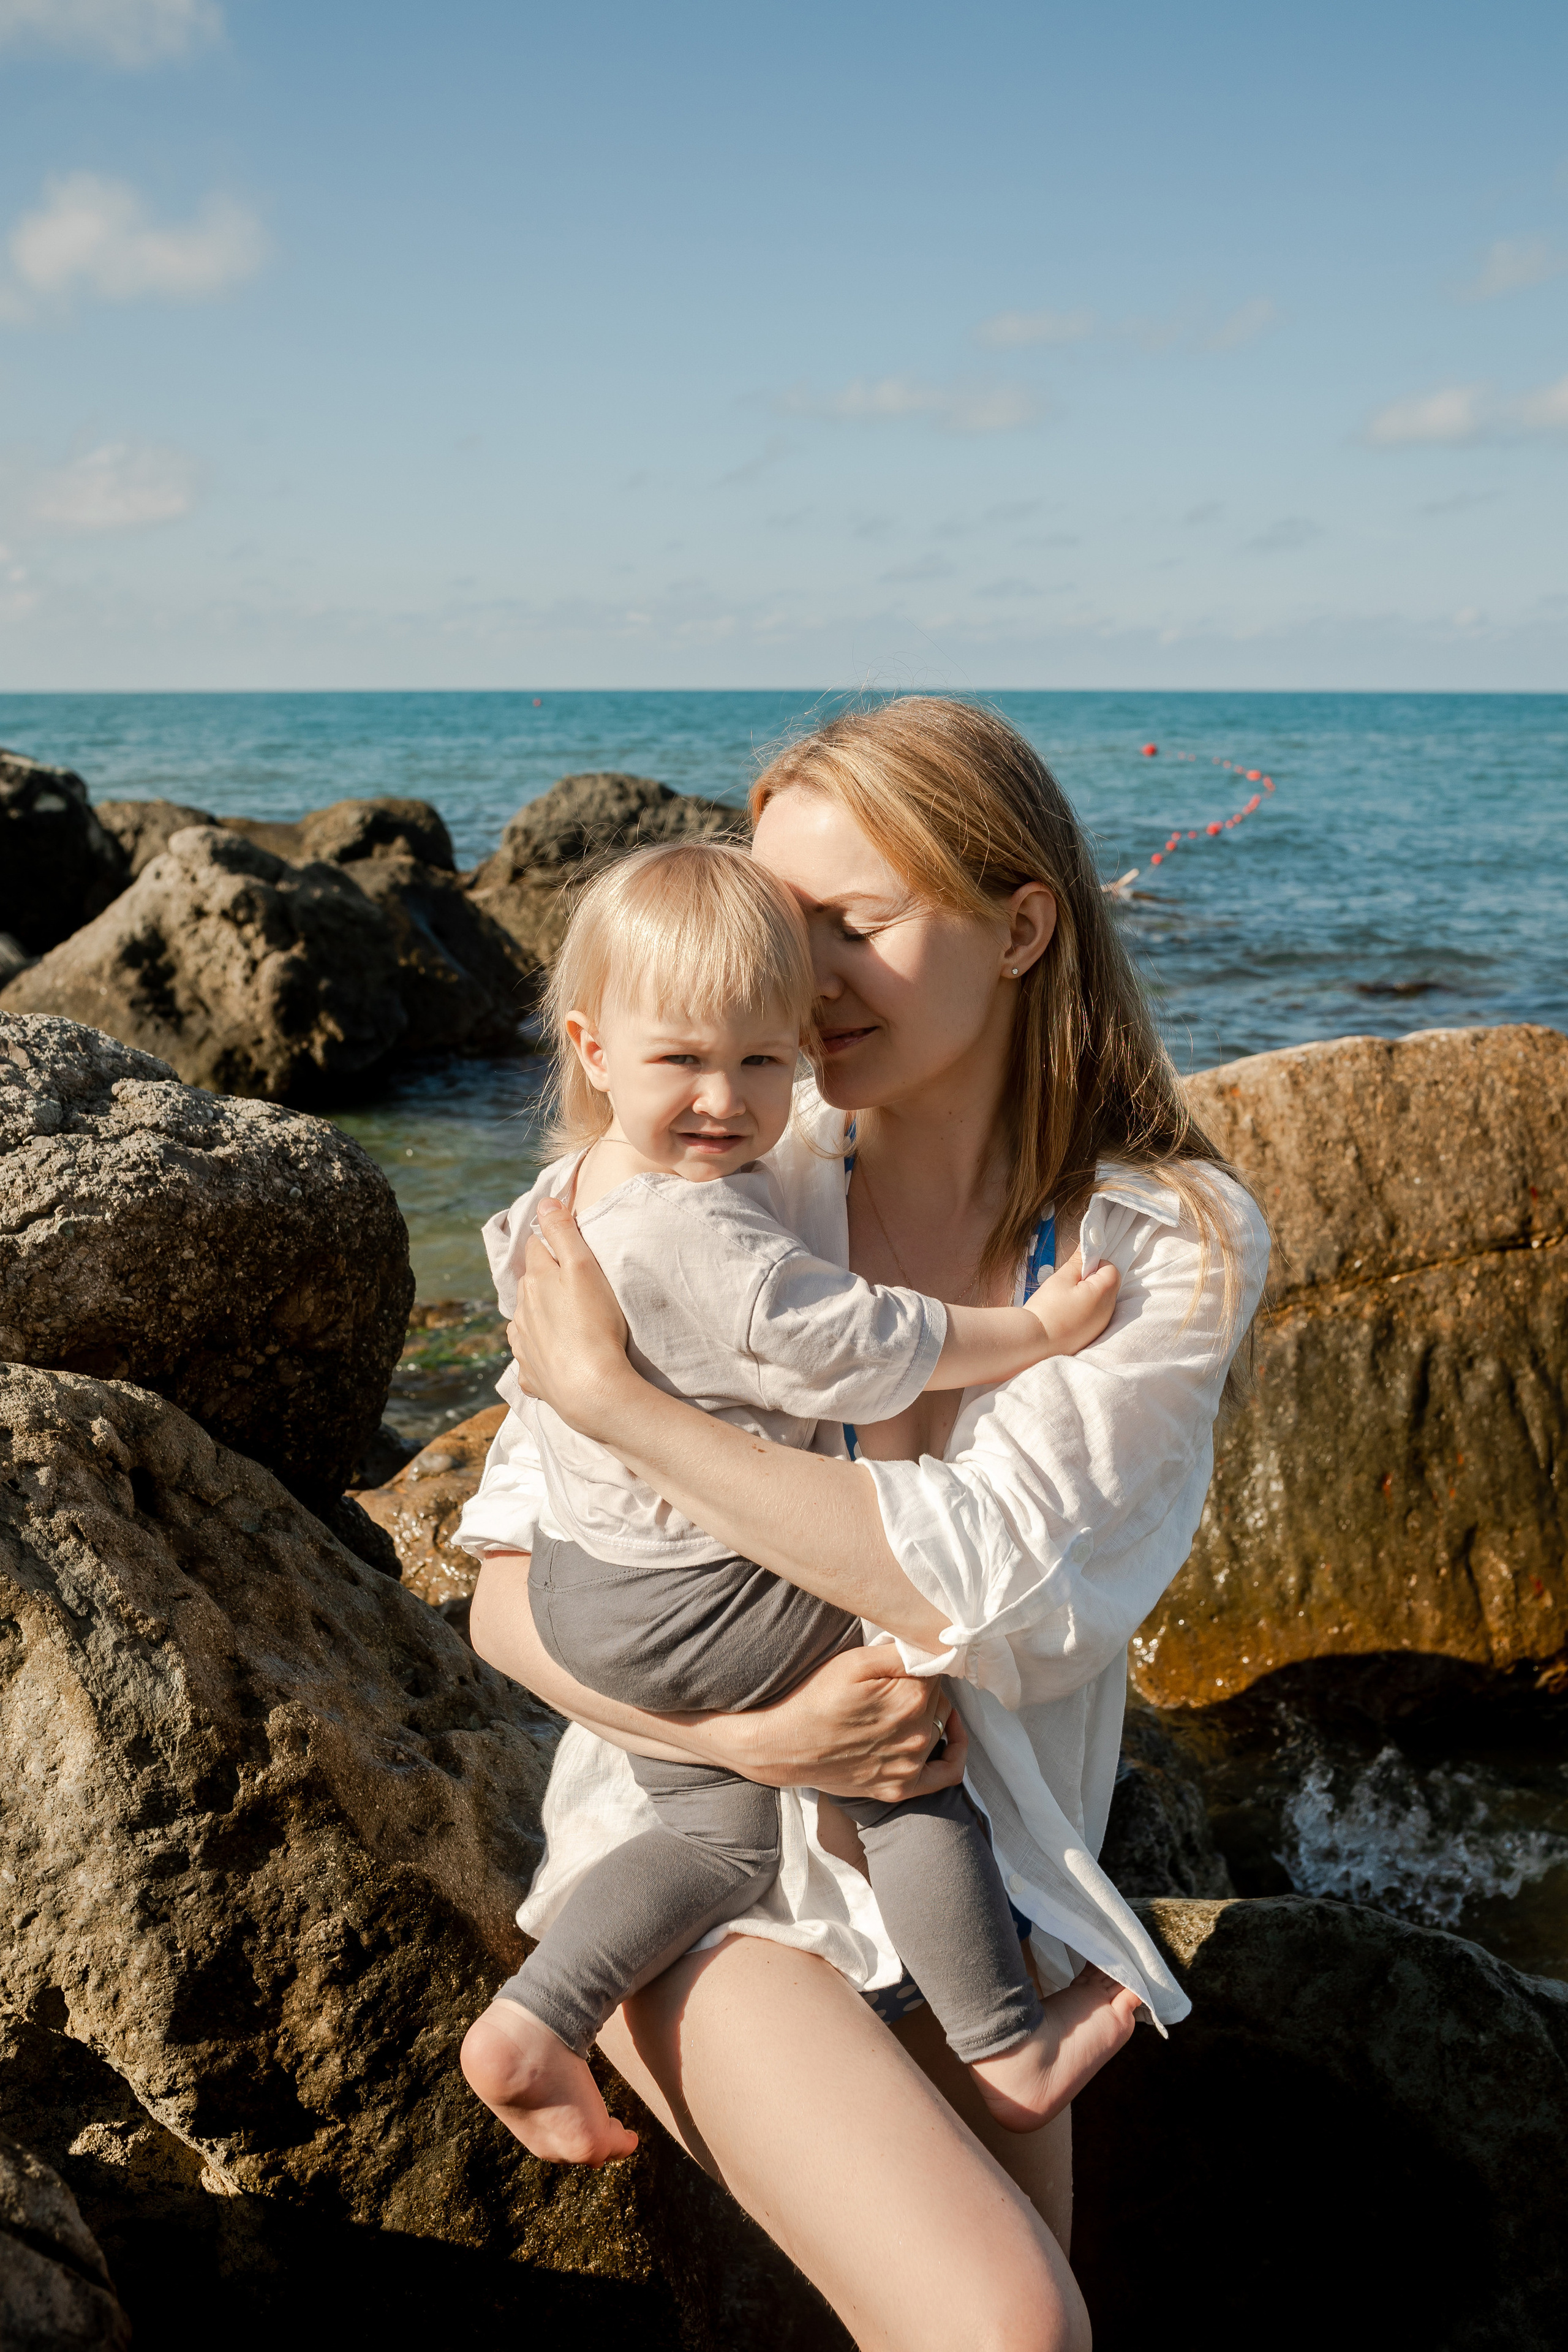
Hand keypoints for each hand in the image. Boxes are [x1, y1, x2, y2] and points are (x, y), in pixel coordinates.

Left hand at [505, 1198, 632, 1437]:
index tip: (568, 1246)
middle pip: (529, 1283)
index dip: (551, 1242)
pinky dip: (538, 1353)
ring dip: (538, 1315)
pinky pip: (530, 1358)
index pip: (536, 1248)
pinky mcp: (531, 1374)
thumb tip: (544, 1203)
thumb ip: (563, 1232)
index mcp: (536, 1281)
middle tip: (573, 1283)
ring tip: (565, 1320)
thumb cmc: (596, 1324)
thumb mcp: (585, 1267)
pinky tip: (555, 1357)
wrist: (592, 1390)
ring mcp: (523, 1345)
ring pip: (524, 1319)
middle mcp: (521, 1311)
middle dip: (545, 1278)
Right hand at [733, 1646, 965, 1803]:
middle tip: (895, 1682)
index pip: (938, 1668)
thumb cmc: (815, 1698)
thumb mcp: (856, 1661)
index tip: (904, 1659)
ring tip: (905, 1704)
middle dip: (926, 1686)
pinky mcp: (900, 1787)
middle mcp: (918, 1735)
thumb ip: (903, 1652)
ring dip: (932, 1713)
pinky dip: (954, 1753)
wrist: (783, 1745)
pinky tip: (948, 1738)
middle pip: (941, 1698)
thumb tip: (938, 1646)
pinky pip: (946, 1773)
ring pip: (942, 1726)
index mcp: (911, 1699)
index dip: (921, 1660)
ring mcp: (911, 1765)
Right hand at [1024, 1245, 1118, 1357]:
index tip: (1076, 1271)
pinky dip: (1085, 1310)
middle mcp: (1108, 1310)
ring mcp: (1101, 1325)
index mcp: (1104, 1293)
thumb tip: (1087, 1248)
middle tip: (1068, 1285)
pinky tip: (1066, 1314)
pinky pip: (1095, 1315)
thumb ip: (1078, 1262)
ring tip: (1065, 1301)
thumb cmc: (1047, 1309)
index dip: (1094, 1265)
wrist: (1035, 1343)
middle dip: (1092, 1280)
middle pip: (1108, 1285)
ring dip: (1088, 1295)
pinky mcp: (1093, 1334)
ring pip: (1101, 1300)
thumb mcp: (1061, 1279)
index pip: (1111, 1269)